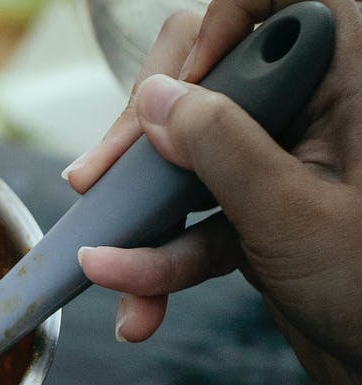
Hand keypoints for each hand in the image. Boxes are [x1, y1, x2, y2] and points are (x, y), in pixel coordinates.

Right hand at [65, 0, 361, 384]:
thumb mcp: (290, 214)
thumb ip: (221, 146)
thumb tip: (157, 97)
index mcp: (349, 84)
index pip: (278, 1)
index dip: (222, 24)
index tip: (183, 85)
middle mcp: (312, 114)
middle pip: (205, 79)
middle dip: (142, 139)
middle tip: (98, 180)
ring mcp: (279, 166)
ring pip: (184, 159)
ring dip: (139, 221)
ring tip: (106, 270)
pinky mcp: (254, 215)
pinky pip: (188, 221)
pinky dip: (158, 263)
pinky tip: (138, 305)